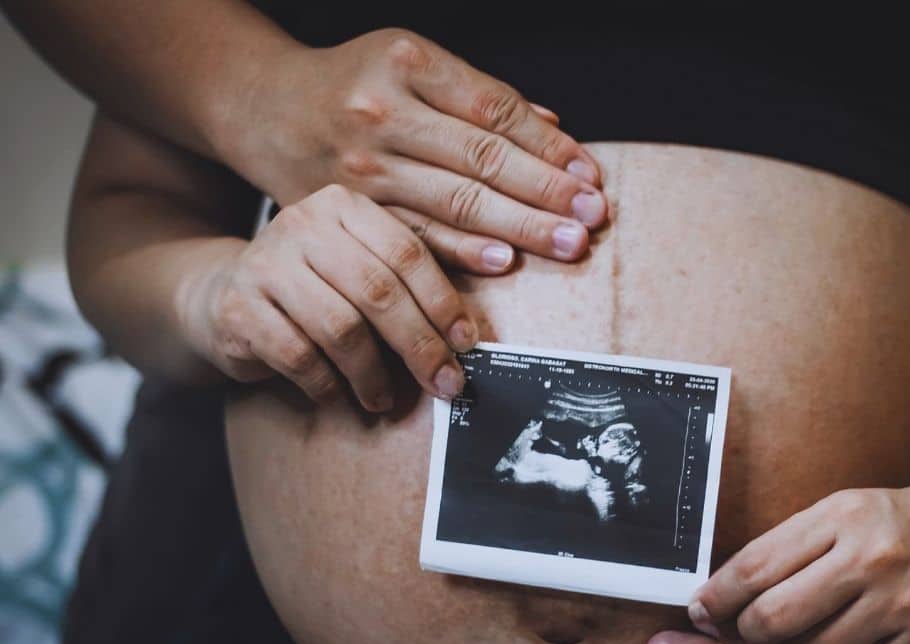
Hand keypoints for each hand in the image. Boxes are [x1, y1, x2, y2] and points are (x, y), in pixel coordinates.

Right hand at [182, 184, 475, 409]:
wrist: (223, 296)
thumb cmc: (317, 287)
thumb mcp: (364, 266)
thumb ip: (416, 278)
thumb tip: (486, 303)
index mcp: (344, 205)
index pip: (408, 252)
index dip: (443, 302)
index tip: (468, 343)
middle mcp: (302, 223)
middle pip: (379, 292)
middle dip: (420, 345)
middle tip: (445, 383)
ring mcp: (265, 263)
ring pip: (341, 327)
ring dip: (373, 374)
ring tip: (385, 397)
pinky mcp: (238, 307)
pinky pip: (300, 356)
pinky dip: (328, 384)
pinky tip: (340, 394)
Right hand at [219, 28, 608, 274]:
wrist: (265, 107)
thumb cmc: (354, 84)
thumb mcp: (411, 64)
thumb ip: (479, 97)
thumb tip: (554, 131)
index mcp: (407, 64)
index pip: (494, 109)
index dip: (547, 146)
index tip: (587, 174)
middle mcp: (383, 113)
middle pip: (482, 158)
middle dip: (546, 191)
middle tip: (590, 216)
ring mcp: (363, 165)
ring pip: (455, 201)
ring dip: (519, 226)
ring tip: (566, 243)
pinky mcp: (350, 209)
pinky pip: (415, 235)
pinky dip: (463, 251)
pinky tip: (502, 261)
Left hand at [689, 468, 909, 643]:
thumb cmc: (904, 521)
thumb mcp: (845, 511)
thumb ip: (788, 546)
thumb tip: (724, 588)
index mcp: (842, 519)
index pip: (757, 566)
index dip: (718, 596)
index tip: (699, 609)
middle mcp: (871, 560)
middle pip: (776, 617)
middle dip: (751, 630)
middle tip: (750, 629)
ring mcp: (901, 606)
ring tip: (812, 631)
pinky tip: (858, 641)